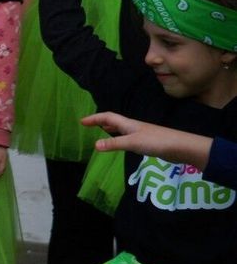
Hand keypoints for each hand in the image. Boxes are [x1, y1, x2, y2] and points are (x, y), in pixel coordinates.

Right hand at [81, 111, 214, 166]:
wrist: (181, 146)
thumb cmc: (156, 141)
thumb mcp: (133, 143)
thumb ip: (114, 144)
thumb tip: (94, 146)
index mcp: (128, 124)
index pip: (107, 117)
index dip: (94, 118)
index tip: (82, 121)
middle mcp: (133, 127)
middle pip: (114, 121)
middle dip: (101, 122)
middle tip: (89, 126)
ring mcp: (141, 134)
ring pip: (121, 129)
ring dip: (110, 129)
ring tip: (102, 132)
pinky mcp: (147, 142)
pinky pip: (128, 138)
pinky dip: (119, 138)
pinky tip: (122, 144)